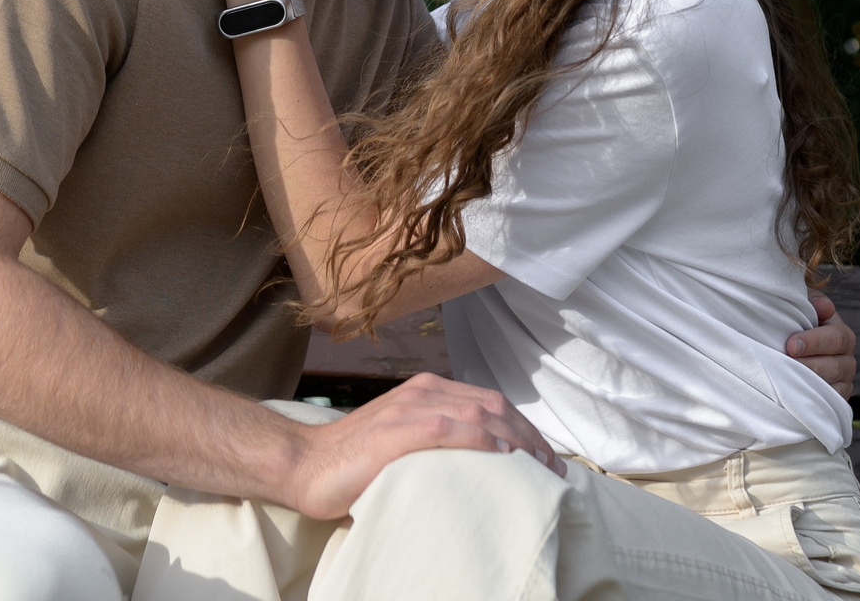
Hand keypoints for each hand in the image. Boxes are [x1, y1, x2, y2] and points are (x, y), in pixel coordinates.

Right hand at [283, 373, 561, 519]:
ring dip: (516, 440)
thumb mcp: (403, 441)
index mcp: (428, 390)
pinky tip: (500, 455)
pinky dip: (479, 440)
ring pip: (478, 414)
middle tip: (554, 469)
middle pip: (493, 407)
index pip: (491, 403)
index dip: (525, 427)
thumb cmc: (353, 461)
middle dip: (531, 436)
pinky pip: (447, 429)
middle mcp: (423, 391)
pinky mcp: (395, 431)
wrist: (305, 463)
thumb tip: (480, 467)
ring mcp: (409, 408)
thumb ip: (436, 443)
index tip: (547, 457)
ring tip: (539, 468)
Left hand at [785, 292, 856, 398]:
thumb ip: (811, 303)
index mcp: (842, 334)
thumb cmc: (796, 326)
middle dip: (809, 365)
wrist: (793, 353)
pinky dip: (813, 400)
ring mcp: (844, 381)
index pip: (836, 337)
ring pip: (832, 387)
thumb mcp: (803, 309)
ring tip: (788, 380)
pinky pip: (829, 403)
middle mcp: (847, 359)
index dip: (814, 342)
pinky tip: (796, 394)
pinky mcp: (836, 399)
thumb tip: (824, 306)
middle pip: (835, 366)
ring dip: (809, 383)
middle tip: (787, 363)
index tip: (791, 345)